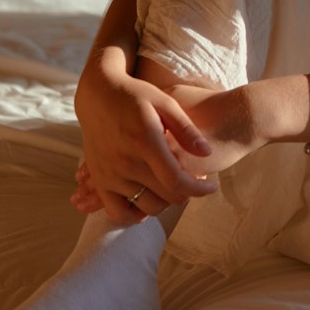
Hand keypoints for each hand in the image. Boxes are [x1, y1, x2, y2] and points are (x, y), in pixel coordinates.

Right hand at [73, 56, 218, 222]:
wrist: (97, 95)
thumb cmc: (135, 95)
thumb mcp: (165, 102)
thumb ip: (186, 130)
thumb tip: (207, 153)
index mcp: (145, 141)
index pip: (176, 180)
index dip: (198, 189)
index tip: (211, 186)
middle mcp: (126, 162)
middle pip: (165, 197)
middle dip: (186, 193)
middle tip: (193, 181)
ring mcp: (110, 174)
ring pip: (146, 207)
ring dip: (165, 202)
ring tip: (171, 187)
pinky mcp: (99, 181)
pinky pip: (118, 212)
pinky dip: (136, 214)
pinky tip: (147, 200)